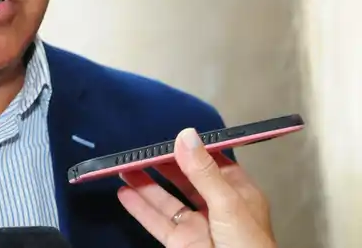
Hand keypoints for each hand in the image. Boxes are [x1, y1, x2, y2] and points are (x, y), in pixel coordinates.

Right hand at [116, 128, 276, 247]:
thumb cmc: (247, 247)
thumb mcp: (228, 204)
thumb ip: (203, 172)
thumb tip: (185, 135)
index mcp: (238, 194)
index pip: (213, 163)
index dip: (192, 149)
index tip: (171, 135)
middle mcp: (217, 208)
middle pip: (185, 179)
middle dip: (164, 164)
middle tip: (141, 150)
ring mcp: (197, 227)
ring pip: (167, 200)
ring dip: (146, 183)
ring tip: (124, 166)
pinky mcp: (181, 244)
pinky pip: (157, 222)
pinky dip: (139, 208)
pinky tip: (124, 194)